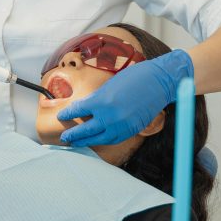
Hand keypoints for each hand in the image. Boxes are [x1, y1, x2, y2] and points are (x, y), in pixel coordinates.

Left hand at [57, 49, 193, 147]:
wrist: (159, 81)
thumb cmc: (134, 78)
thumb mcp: (109, 86)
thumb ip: (96, 100)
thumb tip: (84, 109)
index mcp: (102, 102)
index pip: (78, 112)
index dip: (68, 114)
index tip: (61, 116)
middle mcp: (110, 117)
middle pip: (86, 131)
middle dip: (73, 135)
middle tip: (64, 137)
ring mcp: (122, 126)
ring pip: (99, 139)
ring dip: (86, 141)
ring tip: (76, 142)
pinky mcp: (131, 130)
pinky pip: (113, 139)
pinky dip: (103, 140)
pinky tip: (96, 139)